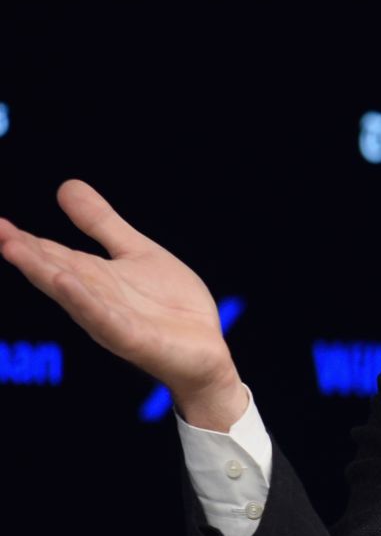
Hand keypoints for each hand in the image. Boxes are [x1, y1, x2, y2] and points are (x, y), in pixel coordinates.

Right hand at [0, 179, 245, 428]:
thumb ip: (101, 223)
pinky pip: (106, 321)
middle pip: (55, 272)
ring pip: (73, 295)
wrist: (206, 349)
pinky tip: (67, 284)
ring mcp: (112, 321)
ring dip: (46, 274)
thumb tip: (66, 186)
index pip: (53, 255)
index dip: (24, 240)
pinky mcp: (135, 340)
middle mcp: (95, 299)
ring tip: (16, 250)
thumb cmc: (170, 305)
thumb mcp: (136, 252)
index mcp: (93, 278)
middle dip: (26, 254)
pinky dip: (86, 303)